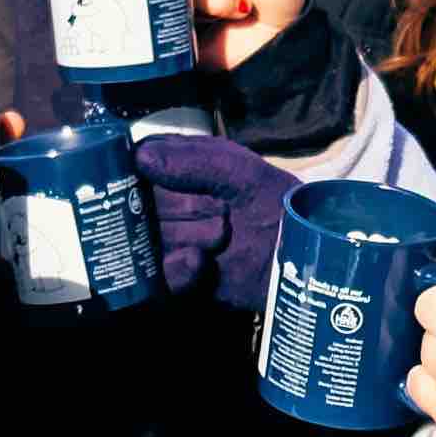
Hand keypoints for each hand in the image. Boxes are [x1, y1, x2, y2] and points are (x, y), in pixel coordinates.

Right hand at [132, 130, 294, 309]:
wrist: (298, 253)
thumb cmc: (272, 201)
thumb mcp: (239, 170)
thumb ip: (193, 159)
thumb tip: (140, 158)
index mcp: (175, 169)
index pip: (137, 166)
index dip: (153, 176)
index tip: (173, 181)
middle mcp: (164, 204)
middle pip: (142, 205)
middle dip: (183, 209)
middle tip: (221, 212)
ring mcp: (168, 242)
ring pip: (151, 239)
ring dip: (190, 237)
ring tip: (223, 237)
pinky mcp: (177, 278)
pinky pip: (160, 276)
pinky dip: (180, 270)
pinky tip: (201, 262)